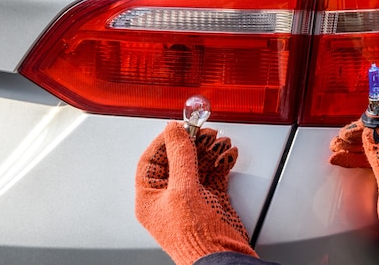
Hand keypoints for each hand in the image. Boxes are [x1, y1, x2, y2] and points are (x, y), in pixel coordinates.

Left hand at [135, 121, 256, 264]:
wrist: (222, 260)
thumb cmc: (194, 240)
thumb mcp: (183, 191)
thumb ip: (180, 157)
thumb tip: (174, 131)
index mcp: (150, 197)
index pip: (153, 159)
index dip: (166, 140)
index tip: (181, 126)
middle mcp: (169, 198)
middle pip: (178, 159)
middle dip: (193, 143)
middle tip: (205, 131)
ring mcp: (191, 200)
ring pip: (199, 165)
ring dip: (210, 150)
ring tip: (220, 141)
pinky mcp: (211, 202)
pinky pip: (215, 175)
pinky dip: (223, 162)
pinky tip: (228, 155)